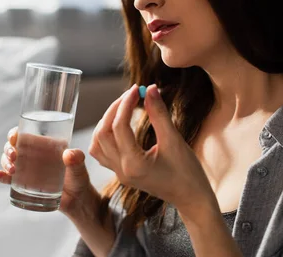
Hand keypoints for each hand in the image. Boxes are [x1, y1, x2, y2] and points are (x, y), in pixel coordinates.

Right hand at [0, 127, 102, 221]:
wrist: (77, 202)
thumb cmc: (79, 180)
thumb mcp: (80, 169)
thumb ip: (77, 160)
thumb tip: (69, 154)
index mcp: (43, 146)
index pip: (24, 134)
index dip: (15, 133)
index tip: (14, 137)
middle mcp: (32, 155)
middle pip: (13, 147)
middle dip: (8, 149)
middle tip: (14, 157)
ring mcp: (26, 170)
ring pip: (8, 161)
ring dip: (5, 162)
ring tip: (12, 171)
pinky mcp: (24, 184)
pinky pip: (9, 178)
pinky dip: (1, 176)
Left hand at [89, 84, 215, 215]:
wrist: (192, 199)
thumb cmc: (188, 173)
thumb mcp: (175, 141)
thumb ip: (159, 114)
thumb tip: (150, 89)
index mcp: (134, 165)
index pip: (119, 127)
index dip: (126, 104)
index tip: (137, 89)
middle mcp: (121, 170)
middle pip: (103, 133)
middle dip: (114, 110)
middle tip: (130, 94)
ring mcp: (118, 173)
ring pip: (97, 143)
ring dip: (105, 122)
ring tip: (123, 107)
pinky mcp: (120, 173)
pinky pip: (101, 152)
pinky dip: (105, 135)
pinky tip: (118, 125)